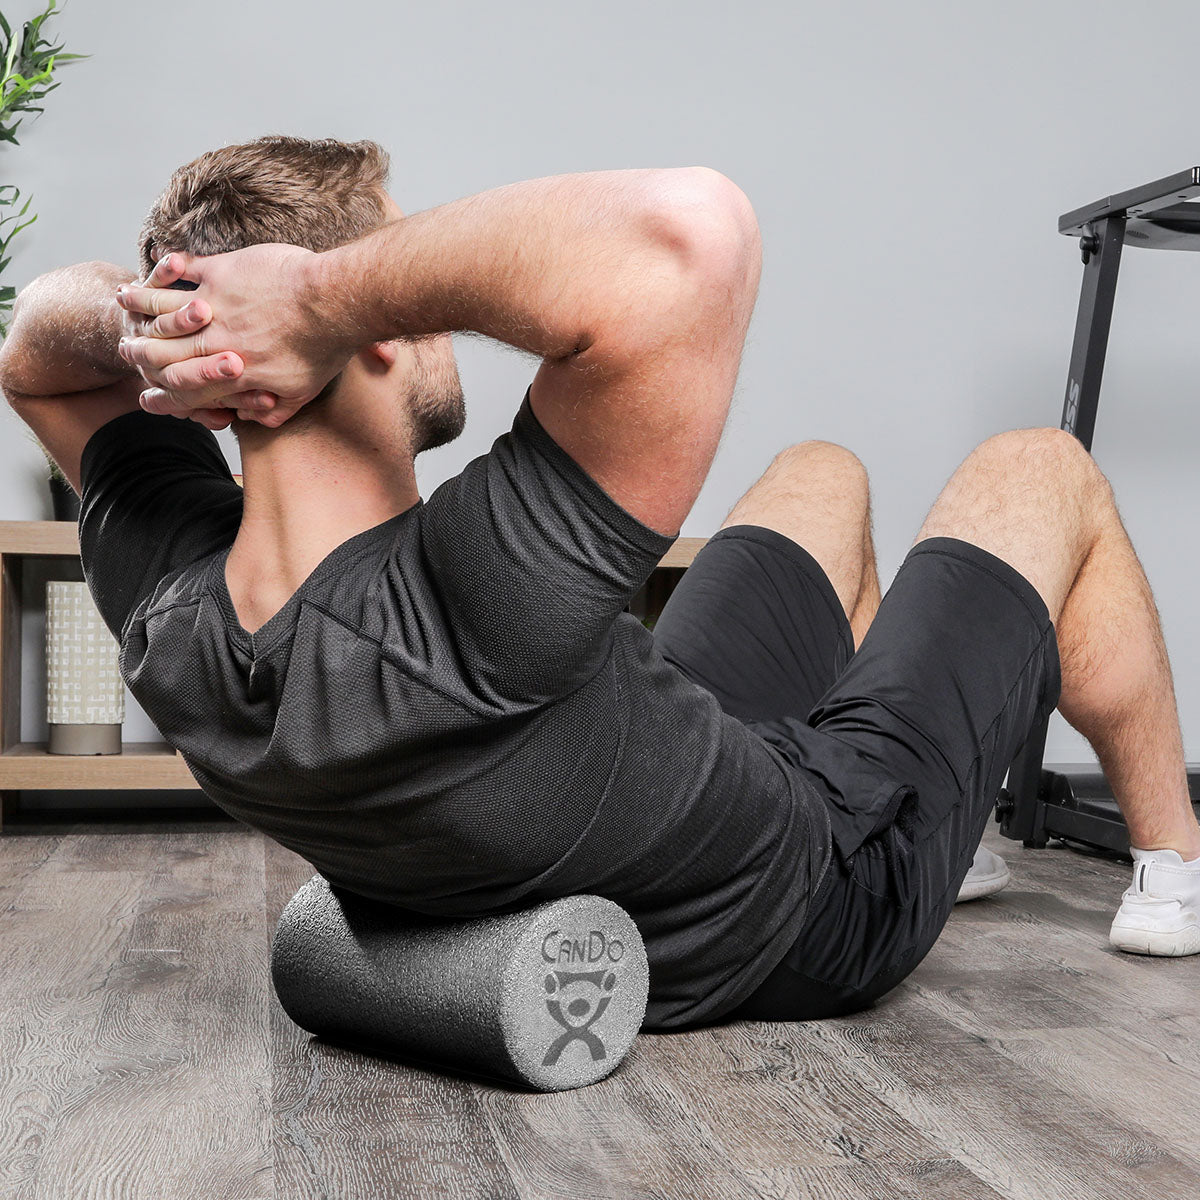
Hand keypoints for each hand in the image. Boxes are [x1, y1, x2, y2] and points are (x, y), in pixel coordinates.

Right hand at [116, 244, 356, 429]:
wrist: (334, 303)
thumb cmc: (325, 348)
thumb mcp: (301, 392)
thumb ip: (274, 409)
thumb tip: (253, 420)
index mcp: (231, 374)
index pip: (186, 389)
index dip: (164, 394)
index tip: (146, 395)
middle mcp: (214, 341)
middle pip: (163, 350)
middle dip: (140, 350)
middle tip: (124, 346)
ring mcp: (215, 305)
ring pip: (164, 308)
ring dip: (142, 303)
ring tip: (124, 298)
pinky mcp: (223, 271)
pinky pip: (185, 269)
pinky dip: (168, 266)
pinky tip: (162, 261)